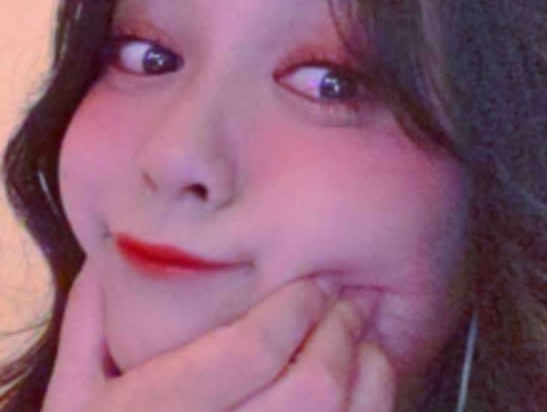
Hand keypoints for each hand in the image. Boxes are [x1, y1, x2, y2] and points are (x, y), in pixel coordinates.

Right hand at [42, 261, 396, 411]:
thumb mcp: (74, 395)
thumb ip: (91, 323)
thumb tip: (117, 248)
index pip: (252, 350)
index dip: (295, 306)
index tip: (311, 281)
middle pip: (313, 388)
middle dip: (339, 330)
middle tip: (346, 298)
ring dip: (368, 368)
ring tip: (363, 335)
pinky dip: (373, 402)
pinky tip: (364, 381)